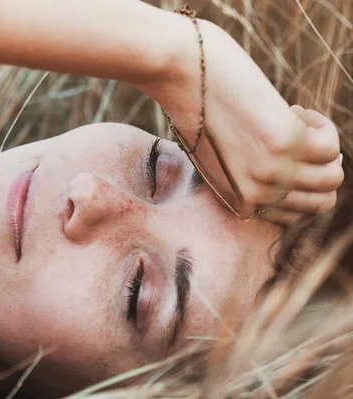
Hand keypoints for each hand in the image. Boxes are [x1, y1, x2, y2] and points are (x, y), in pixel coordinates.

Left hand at [142, 19, 342, 223]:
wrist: (185, 74)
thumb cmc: (200, 110)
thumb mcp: (221, 160)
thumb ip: (251, 178)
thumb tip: (295, 174)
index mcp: (240, 204)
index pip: (296, 216)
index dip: (300, 183)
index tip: (284, 155)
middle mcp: (256, 196)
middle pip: (322, 202)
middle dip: (318, 168)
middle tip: (294, 137)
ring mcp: (271, 173)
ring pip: (333, 177)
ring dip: (322, 147)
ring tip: (292, 123)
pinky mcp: (286, 143)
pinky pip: (330, 145)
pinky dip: (319, 124)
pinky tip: (290, 109)